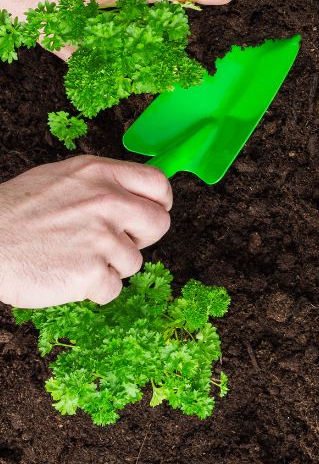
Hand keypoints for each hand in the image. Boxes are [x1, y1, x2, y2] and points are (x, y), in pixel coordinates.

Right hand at [0, 157, 171, 308]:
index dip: (159, 202)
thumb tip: (133, 195)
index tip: (150, 213)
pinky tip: (66, 276)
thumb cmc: (13, 214)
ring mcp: (101, 237)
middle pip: (159, 224)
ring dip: (109, 266)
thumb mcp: (60, 179)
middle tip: (111, 243)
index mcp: (99, 174)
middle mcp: (107, 201)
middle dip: (141, 238)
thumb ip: (100, 184)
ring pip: (134, 261)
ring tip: (72, 258)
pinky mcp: (91, 272)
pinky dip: (93, 289)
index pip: (158, 183)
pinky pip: (113, 288)